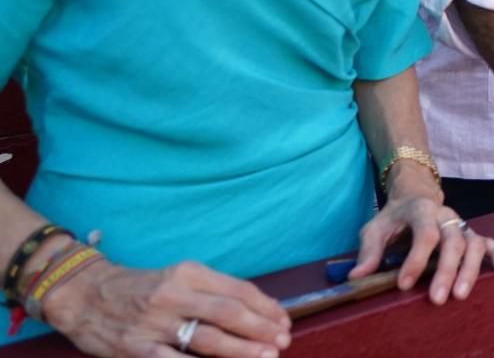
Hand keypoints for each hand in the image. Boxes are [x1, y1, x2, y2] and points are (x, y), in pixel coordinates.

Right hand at [41, 257, 290, 357]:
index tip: (284, 321)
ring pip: (207, 339)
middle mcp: (174, 294)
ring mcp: (154, 323)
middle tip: (283, 341)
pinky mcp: (135, 347)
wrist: (83, 293)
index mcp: (188, 272)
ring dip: (241, 350)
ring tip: (265, 356)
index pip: (238, 290)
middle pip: (229, 313)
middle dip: (261, 329)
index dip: (266, 307)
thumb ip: (211, 291)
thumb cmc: (139, 287)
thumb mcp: (177, 277)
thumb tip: (255, 310)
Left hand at [352, 181, 493, 304]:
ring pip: (473, 243)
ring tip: (461, 295)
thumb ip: (368, 251)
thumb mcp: (375, 228)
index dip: (416, 260)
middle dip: (446, 271)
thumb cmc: (394, 218)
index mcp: (422, 210)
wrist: (415, 195)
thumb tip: (357, 277)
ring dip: (470, 269)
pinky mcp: (471, 232)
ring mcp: (462, 223)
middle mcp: (446, 215)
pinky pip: (488, 241)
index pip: (424, 234)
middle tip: (437, 299)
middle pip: (453, 241)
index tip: (404, 285)